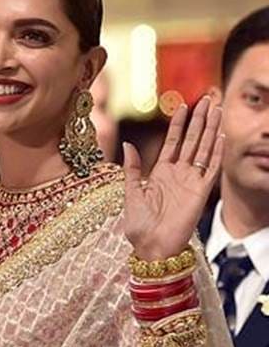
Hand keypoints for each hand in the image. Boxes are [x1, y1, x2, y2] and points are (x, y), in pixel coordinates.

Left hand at [123, 96, 223, 260]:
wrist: (151, 247)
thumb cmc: (139, 225)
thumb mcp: (131, 192)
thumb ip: (132, 169)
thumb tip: (127, 144)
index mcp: (160, 173)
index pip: (172, 142)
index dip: (178, 125)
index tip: (183, 106)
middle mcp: (178, 174)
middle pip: (192, 141)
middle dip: (200, 121)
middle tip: (208, 100)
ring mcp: (191, 182)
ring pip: (204, 150)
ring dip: (210, 131)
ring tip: (217, 110)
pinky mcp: (200, 193)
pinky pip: (211, 169)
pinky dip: (216, 154)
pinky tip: (220, 137)